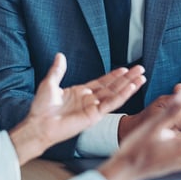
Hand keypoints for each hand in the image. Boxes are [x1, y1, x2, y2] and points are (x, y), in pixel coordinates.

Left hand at [9, 53, 145, 163]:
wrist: (39, 124)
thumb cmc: (41, 108)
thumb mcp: (50, 83)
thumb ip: (58, 70)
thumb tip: (60, 55)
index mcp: (80, 93)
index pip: (102, 82)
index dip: (114, 75)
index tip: (125, 68)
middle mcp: (89, 100)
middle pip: (113, 87)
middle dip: (127, 78)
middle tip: (140, 69)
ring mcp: (93, 108)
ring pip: (115, 94)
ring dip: (129, 86)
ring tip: (141, 77)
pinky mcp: (94, 116)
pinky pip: (111, 104)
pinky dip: (123, 95)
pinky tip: (132, 88)